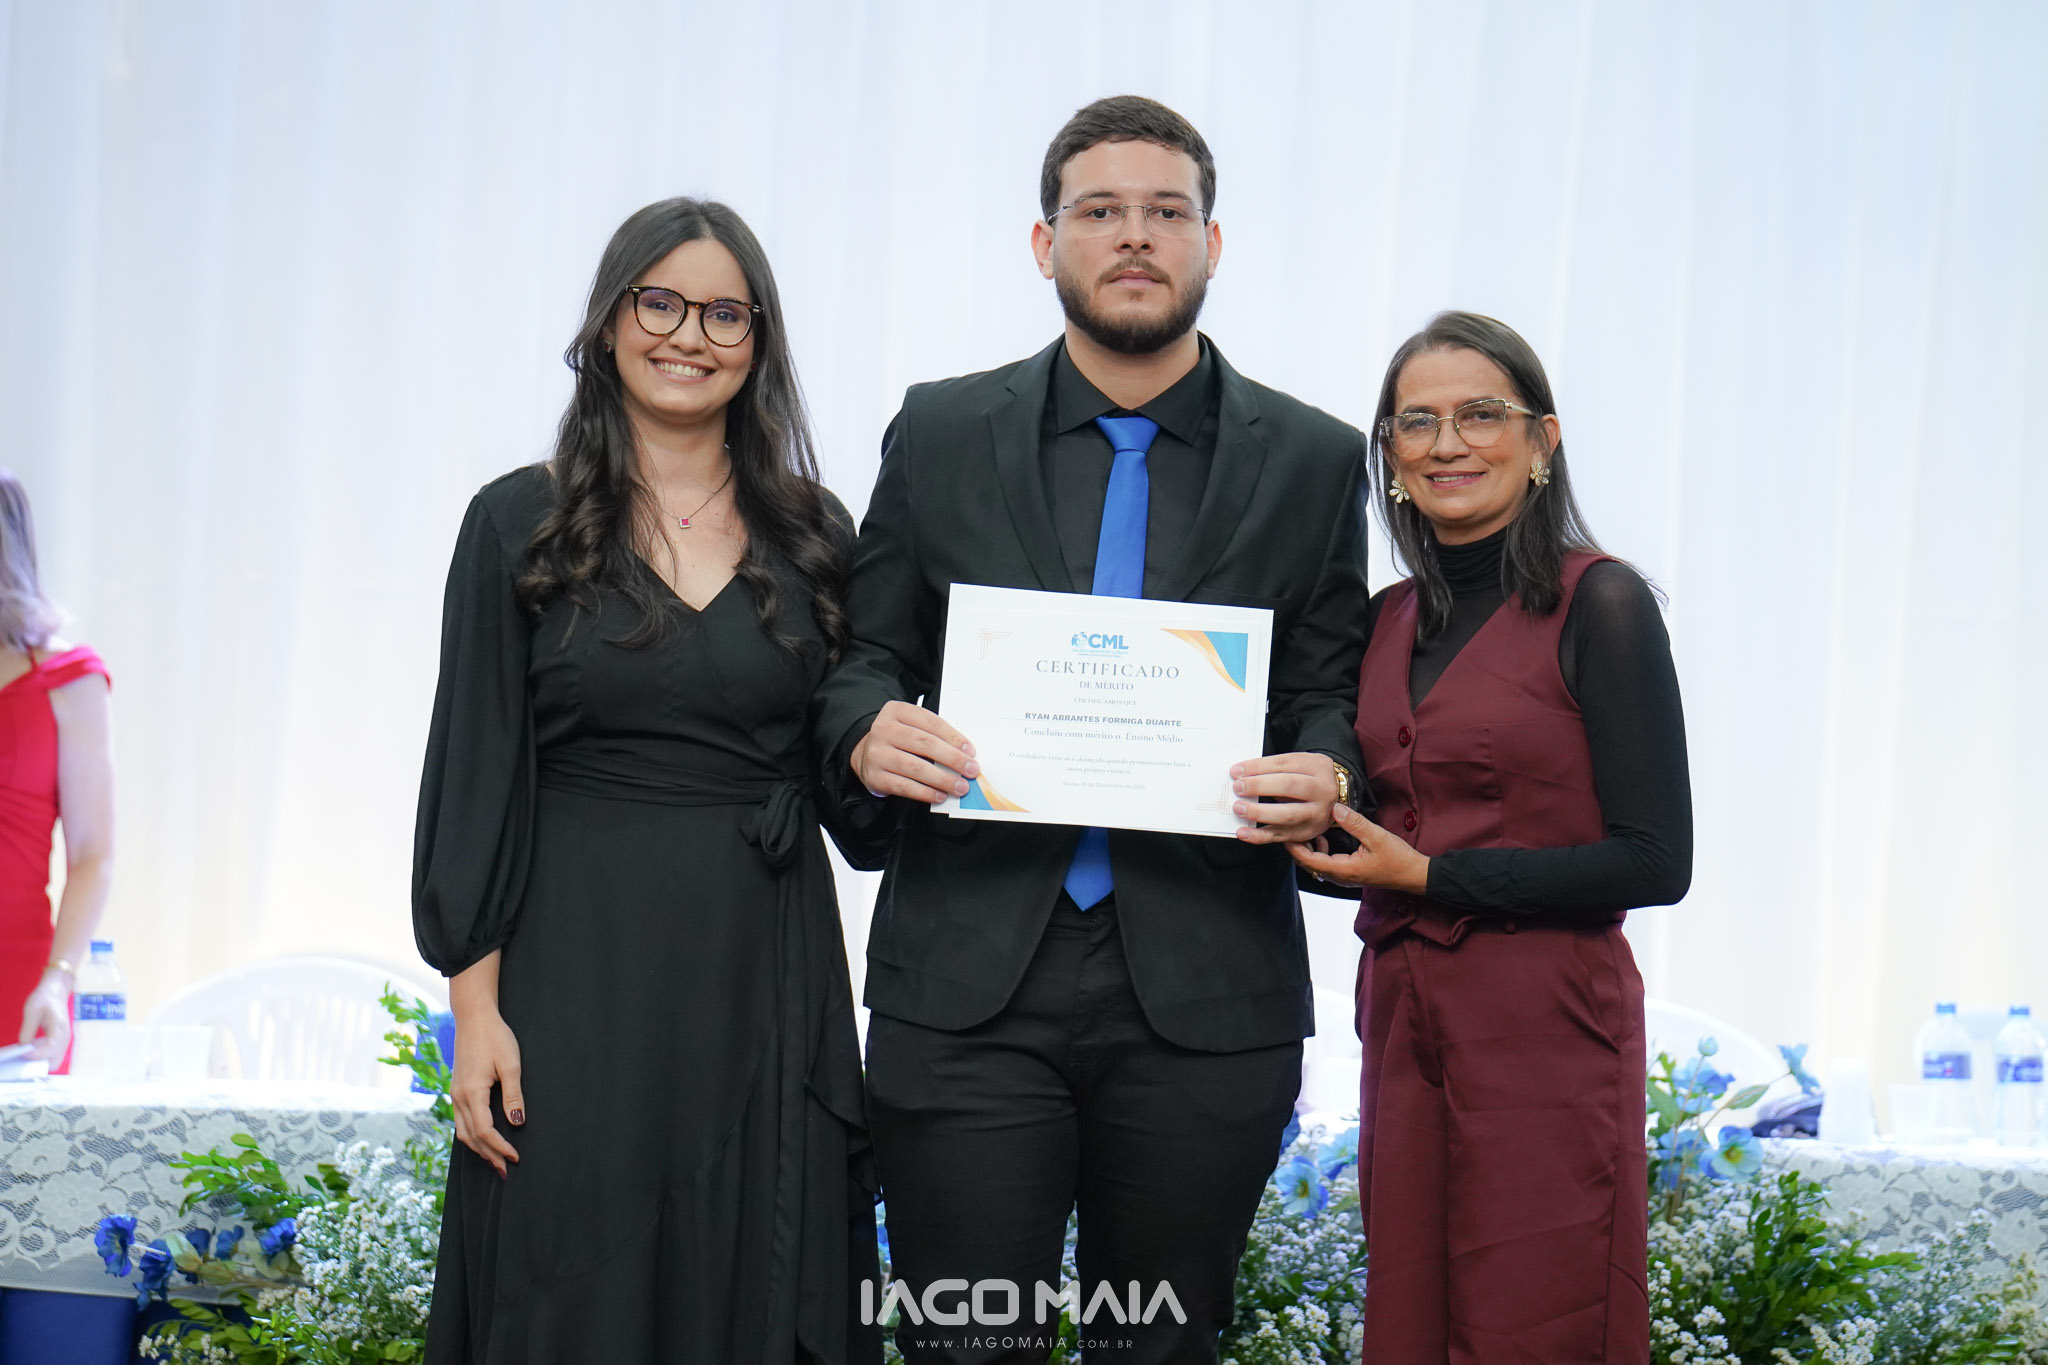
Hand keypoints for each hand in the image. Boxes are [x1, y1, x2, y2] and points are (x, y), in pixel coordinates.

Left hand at [18, 971, 70, 1062]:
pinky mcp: (60, 1041)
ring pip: (54, 1061)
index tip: (23, 1054)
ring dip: (39, 1061)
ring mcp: (64, 1040)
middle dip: (38, 1064)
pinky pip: (52, 1055)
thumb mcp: (32, 1010)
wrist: (56, 990)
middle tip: (23, 1058)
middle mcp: (66, 1037)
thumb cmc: (45, 998)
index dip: (36, 1055)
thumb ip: (28, 1030)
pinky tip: (31, 1049)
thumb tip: (23, 1047)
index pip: (51, 1049)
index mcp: (60, 1027)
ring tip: (25, 1053)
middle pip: (55, 1061)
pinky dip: (41, 1057)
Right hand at [450, 1008, 522, 1177]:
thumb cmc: (495, 1037)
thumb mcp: (510, 1064)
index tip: (516, 1157)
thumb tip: (517, 1123)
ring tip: (496, 1161)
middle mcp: (458, 1097)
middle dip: (489, 1156)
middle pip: (471, 1138)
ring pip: (463, 1132)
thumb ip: (513, 1095)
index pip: (485, 1131)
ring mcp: (455, 1094)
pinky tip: (483, 1140)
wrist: (474, 1018)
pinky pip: (461, 1121)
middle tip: (506, 1171)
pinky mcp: (457, 1090)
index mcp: (472, 1092)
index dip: (500, 1147)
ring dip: (479, 1149)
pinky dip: (472, 1136)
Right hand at [850, 700, 976, 803]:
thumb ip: (934, 735)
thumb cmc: (898, 739)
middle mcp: (884, 730)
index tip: (971, 751)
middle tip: (971, 770)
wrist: (864, 753)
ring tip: (960, 786)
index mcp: (896, 711)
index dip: (953, 737)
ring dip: (942, 779)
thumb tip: (964, 754)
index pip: (930, 723)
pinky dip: (926, 792)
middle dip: (952, 759)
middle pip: (924, 744)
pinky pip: (905, 786)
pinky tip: (940, 795)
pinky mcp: (875, 776)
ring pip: (915, 767)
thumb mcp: (911, 726)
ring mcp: (877, 754)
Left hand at [1230, 752, 1340, 844]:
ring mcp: (1315, 814)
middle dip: (1259, 786)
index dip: (1258, 767)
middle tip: (1238, 787)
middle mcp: (1322, 791)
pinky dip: (1258, 836)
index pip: (1284, 764)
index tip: (1237, 771)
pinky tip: (1243, 832)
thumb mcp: (1303, 764)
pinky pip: (1280, 836)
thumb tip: (1243, 775)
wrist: (1336, 798)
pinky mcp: (1305, 832)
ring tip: (1239, 808)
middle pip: (1289, 786)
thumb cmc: (1311, 778)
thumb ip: (1277, 768)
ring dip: (1259, 812)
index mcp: (1318, 767)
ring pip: (1286, 814)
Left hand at [1288, 803, 1430, 891]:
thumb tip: (1335, 809)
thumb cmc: (1398, 859)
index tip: (1285, 831)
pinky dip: (1319, 851)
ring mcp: (1343, 876)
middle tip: (1290, 826)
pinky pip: (1326, 863)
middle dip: (1297, 846)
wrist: (1414, 875)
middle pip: (1308, 864)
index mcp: (1343, 870)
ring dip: (1307, 848)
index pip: (1309, 861)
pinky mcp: (1348, 872)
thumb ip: (1354, 823)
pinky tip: (1323, 837)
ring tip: (1305, 829)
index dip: (1294, 847)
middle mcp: (1340, 876)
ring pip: (1316, 864)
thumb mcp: (1377, 836)